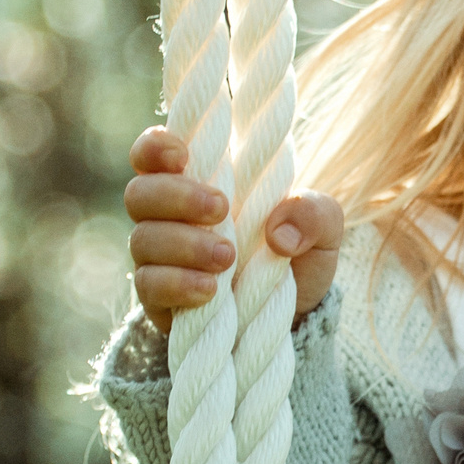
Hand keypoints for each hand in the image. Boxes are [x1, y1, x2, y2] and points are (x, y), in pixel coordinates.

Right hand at [123, 124, 345, 332]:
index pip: (152, 152)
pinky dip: (177, 283)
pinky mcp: (158, 297)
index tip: (182, 155)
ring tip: (227, 258)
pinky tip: (210, 291)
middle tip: (220, 209)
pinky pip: (149, 285)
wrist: (294, 316)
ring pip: (143, 239)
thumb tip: (279, 232)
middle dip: (177, 197)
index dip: (155, 147)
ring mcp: (158, 256)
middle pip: (140, 193)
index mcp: (198, 179)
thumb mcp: (323, 229)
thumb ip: (314, 214)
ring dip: (184, 244)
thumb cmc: (298, 251)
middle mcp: (168, 214)